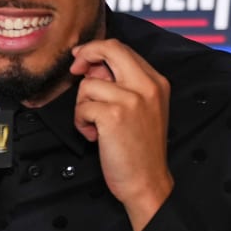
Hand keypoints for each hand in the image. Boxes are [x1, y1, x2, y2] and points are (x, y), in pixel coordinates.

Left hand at [70, 39, 173, 230]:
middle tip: (75, 70)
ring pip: (88, 84)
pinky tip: (95, 136)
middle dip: (85, 55)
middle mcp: (147, 85)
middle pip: (109, 49)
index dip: (96, 50)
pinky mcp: (114, 115)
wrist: (146, 181)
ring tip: (96, 125)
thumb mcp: (141, 108)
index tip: (82, 59)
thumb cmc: (140, 148)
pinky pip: (82, 107)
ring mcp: (131, 99)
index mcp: (156, 82)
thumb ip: (121, 84)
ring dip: (83, 105)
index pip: (122, 48)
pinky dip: (81, 122)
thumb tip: (91, 67)